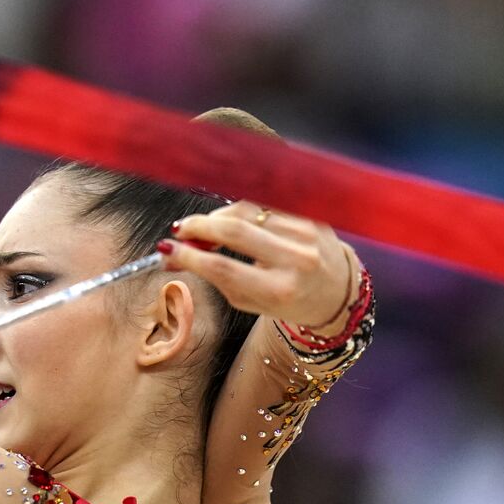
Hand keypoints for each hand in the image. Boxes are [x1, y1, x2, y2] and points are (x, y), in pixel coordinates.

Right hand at [158, 201, 358, 329]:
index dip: (189, 256)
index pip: (224, 268)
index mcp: (280, 290)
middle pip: (234, 231)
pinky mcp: (310, 214)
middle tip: (179, 230)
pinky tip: (231, 220)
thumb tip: (171, 256)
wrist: (335, 290)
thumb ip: (213, 277)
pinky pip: (264, 202)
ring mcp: (306, 232)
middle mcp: (296, 259)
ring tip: (204, 228)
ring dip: (217, 217)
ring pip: (246, 211)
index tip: (167, 250)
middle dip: (198, 227)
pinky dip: (240, 210)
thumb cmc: (286, 300)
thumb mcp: (249, 301)